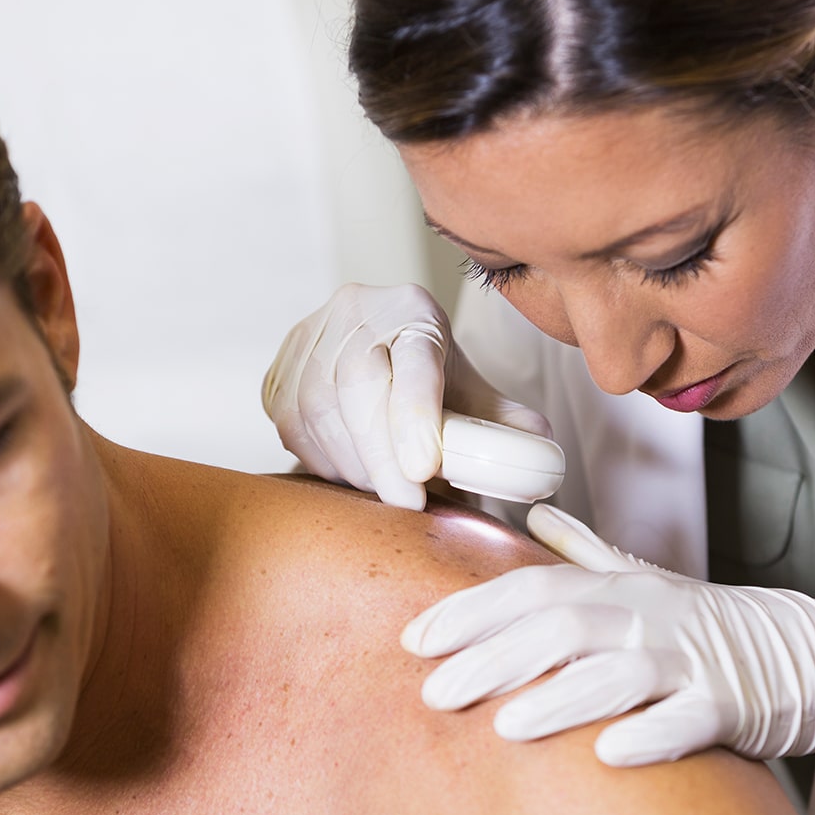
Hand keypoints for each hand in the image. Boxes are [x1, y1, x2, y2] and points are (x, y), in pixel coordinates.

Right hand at [261, 282, 549, 509]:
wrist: (375, 352)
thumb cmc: (432, 381)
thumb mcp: (474, 394)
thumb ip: (504, 425)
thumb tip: (538, 461)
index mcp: (413, 310)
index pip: (415, 357)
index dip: (415, 413)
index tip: (424, 468)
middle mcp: (354, 312)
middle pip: (358, 385)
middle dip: (381, 456)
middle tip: (408, 505)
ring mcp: (307, 340)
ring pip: (319, 412)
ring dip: (354, 467)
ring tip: (387, 492)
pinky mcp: (276, 373)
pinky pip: (292, 429)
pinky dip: (324, 462)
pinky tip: (352, 473)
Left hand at [402, 503, 814, 767]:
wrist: (795, 646)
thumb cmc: (695, 618)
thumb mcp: (636, 578)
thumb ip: (582, 551)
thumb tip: (535, 511)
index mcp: (612, 586)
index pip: (528, 588)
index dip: (470, 611)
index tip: (414, 639)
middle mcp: (642, 615)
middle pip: (560, 627)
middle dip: (491, 659)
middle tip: (432, 694)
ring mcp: (686, 659)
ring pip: (618, 673)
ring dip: (559, 698)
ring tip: (503, 726)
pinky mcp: (729, 706)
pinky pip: (689, 719)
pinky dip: (651, 735)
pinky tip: (606, 756)